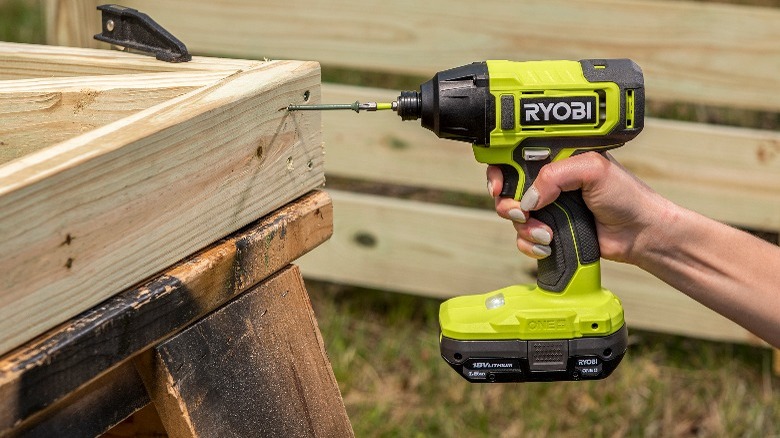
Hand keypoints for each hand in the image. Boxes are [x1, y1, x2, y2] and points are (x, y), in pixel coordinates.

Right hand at [487, 152, 672, 263]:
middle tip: (522, 214)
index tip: (498, 186)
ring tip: (546, 234)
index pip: (514, 157)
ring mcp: (548, 208)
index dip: (500, 170)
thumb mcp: (593, 169)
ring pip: (513, 218)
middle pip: (507, 190)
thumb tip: (528, 199)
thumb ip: (556, 175)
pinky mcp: (550, 231)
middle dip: (508, 205)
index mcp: (555, 158)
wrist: (641, 233)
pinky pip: (524, 240)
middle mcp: (548, 182)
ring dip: (525, 229)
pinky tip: (547, 246)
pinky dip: (530, 245)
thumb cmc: (626, 195)